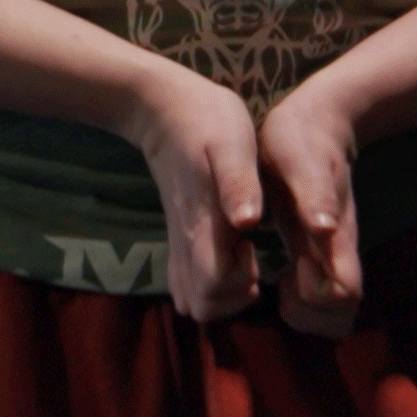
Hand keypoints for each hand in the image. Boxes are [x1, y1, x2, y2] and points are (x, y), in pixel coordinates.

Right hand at [128, 66, 265, 320]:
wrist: (163, 110)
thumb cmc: (207, 120)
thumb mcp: (232, 142)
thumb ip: (239, 183)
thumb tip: (249, 223)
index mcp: (203, 223)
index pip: (213, 289)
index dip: (240, 280)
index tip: (253, 247)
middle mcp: (187, 243)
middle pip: (203, 307)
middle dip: (235, 298)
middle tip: (252, 258)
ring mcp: (179, 244)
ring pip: (194, 302)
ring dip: (225, 295)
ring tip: (244, 258)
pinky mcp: (179, 239)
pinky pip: (188, 286)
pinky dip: (213, 287)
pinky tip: (231, 257)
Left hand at [256, 84, 361, 336]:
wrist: (321, 122)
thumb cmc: (302, 140)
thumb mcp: (300, 159)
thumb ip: (314, 193)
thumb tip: (325, 229)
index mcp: (335, 235)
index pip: (343, 296)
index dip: (312, 300)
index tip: (286, 275)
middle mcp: (338, 252)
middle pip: (341, 317)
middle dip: (307, 316)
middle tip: (280, 286)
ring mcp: (332, 254)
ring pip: (335, 314)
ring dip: (305, 313)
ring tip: (279, 283)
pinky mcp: (322, 252)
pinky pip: (321, 298)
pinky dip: (301, 301)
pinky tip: (280, 275)